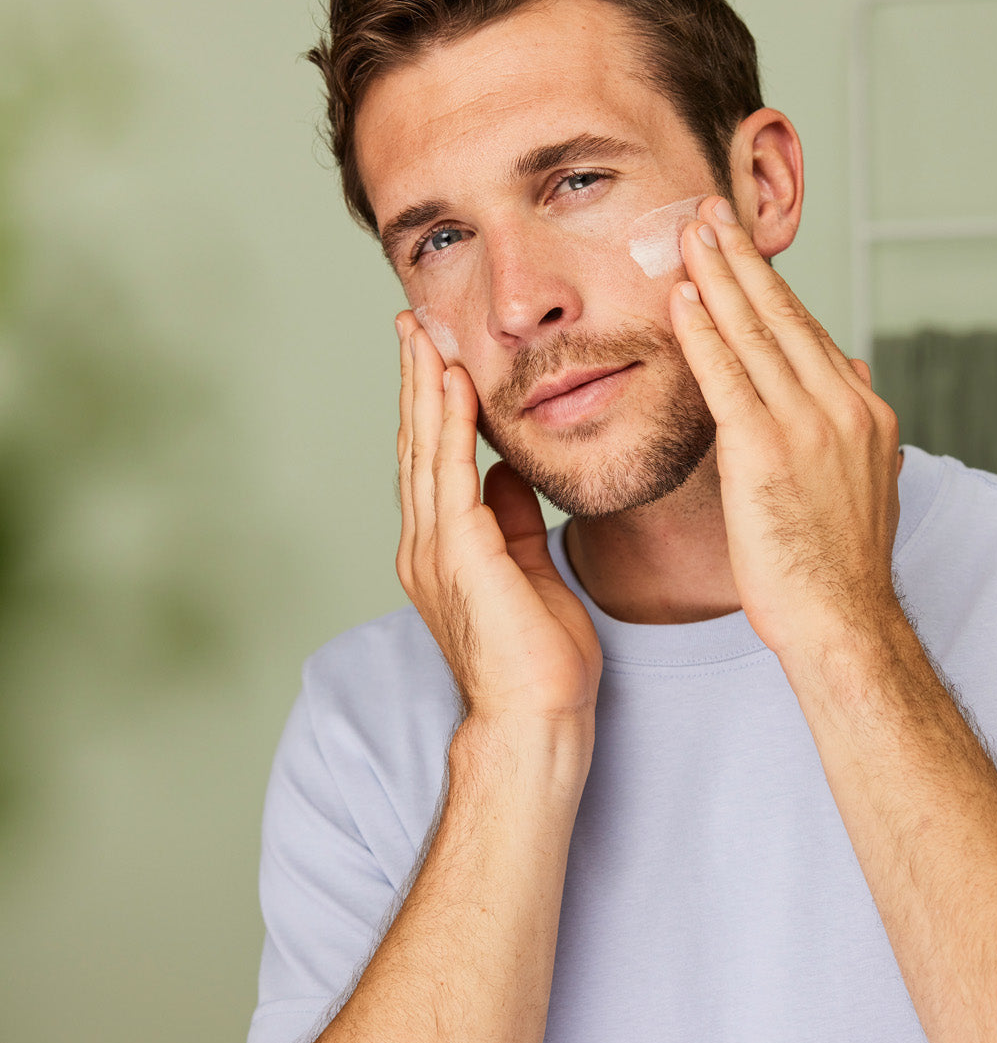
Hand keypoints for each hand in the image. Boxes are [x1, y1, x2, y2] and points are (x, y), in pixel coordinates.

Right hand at [394, 314, 602, 726]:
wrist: (536, 719)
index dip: (432, 406)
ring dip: (424, 388)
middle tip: (410, 323)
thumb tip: (504, 473)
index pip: (435, 461)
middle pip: (418, 445)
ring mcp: (435, 549)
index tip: (434, 355)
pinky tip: (452, 383)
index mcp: (443, 550)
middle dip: (416, 381)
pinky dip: (450, 425)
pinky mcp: (458, 554)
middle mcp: (426, 545)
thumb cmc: (539, 661)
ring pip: (426, 450)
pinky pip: (450, 473)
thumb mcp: (529, 572)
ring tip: (422, 334)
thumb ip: (510, 521)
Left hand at [669, 197, 903, 664]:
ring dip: (718, 277)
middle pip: (784, 316)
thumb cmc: (839, 568)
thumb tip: (854, 370)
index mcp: (865, 412)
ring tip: (688, 232)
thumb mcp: (863, 485)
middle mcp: (843, 405)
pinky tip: (682, 299)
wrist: (843, 621)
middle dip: (743, 259)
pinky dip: (704, 332)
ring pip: (756, 333)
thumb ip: (853, 425)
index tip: (742, 250)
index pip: (809, 335)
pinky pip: (728, 377)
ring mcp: (808, 425)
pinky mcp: (768, 450)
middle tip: (709, 210)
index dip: (770, 288)